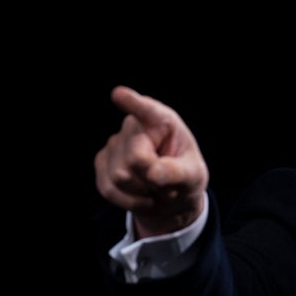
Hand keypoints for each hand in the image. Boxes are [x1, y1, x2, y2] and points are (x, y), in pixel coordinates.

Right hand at [94, 86, 208, 237]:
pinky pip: (108, 188)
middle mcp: (134, 126)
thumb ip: (177, 173)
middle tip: (167, 182)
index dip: (133, 103)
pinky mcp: (102, 162)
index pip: (147, 111)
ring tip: (155, 186)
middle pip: (136, 159)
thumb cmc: (186, 178)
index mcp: (162, 121)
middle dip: (152, 179)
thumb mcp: (194, 176)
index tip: (119, 94)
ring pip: (121, 176)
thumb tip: (151, 172)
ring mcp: (114, 143)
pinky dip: (129, 201)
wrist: (171, 198)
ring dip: (142, 191)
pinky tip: (142, 196)